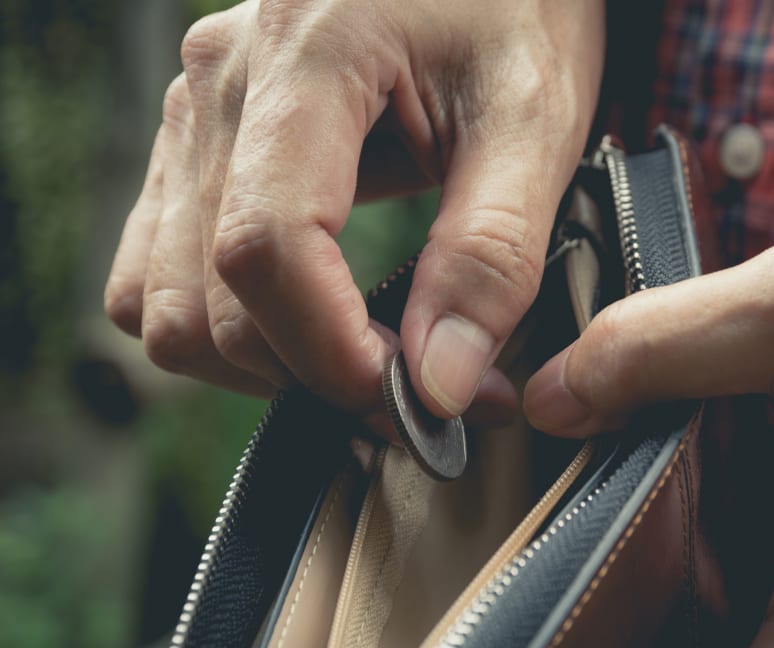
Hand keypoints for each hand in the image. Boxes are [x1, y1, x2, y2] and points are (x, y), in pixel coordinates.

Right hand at [105, 0, 603, 415]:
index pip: (266, 248)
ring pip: (164, 302)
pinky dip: (221, 323)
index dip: (332, 354)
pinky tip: (305, 313)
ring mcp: (194, 112)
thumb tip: (438, 383)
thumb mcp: (534, 119)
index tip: (415, 400)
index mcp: (308, 57)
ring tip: (361, 352)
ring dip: (259, 359)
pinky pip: (156, 271)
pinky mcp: (194, 141)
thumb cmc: (516, 7)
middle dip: (312, 372)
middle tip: (416, 387)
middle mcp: (220, 82)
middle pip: (206, 296)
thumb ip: (489, 253)